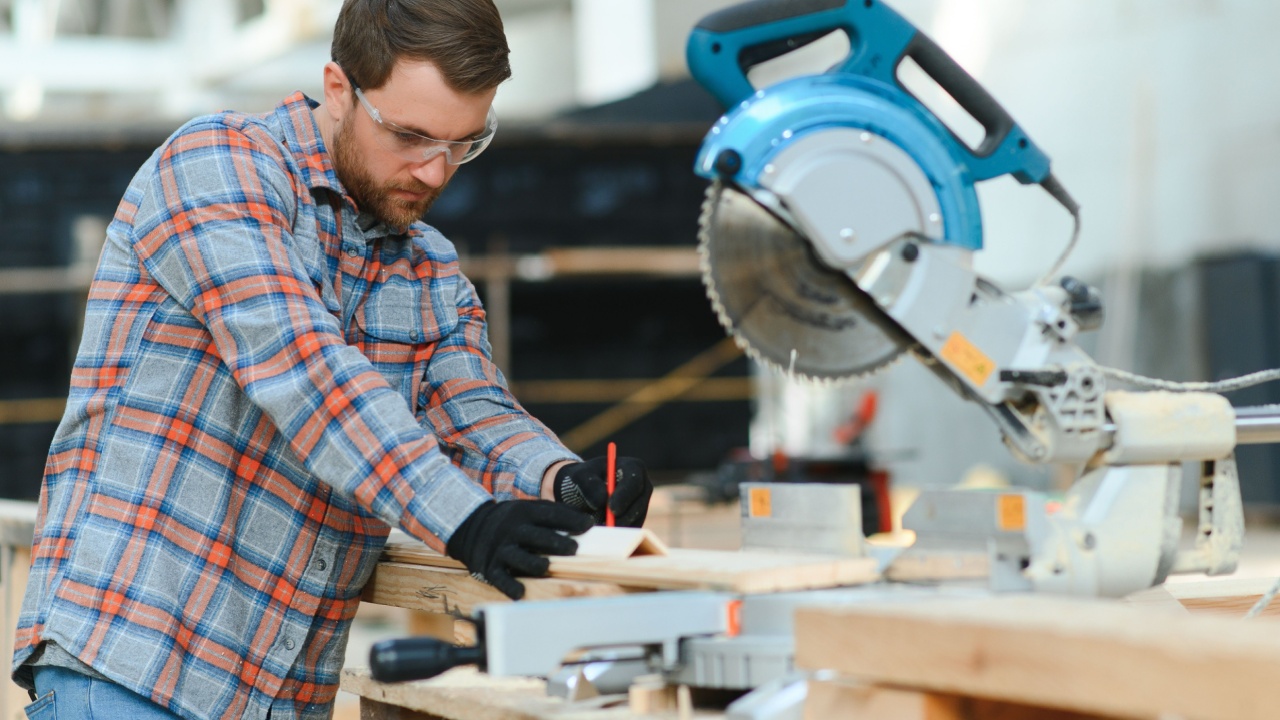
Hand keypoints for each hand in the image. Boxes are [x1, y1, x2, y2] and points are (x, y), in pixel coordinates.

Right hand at [445, 500, 592, 599]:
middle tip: (574, 549)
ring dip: (534, 564)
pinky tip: (521, 592)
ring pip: (519, 558)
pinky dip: (510, 586)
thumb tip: (588, 523)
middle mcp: (512, 530)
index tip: (588, 525)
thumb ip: (555, 514)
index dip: (570, 519)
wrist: (474, 527)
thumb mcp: (530, 509)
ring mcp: (501, 549)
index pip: (550, 514)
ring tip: (547, 567)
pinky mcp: (490, 567)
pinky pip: (501, 578)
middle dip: (556, 543)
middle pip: (536, 536)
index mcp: (525, 512)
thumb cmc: (514, 521)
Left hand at [553, 456, 652, 527]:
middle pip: (640, 503)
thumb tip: (602, 500)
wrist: (582, 490)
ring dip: (622, 526)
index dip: (624, 496)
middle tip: (609, 527)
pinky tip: (606, 536)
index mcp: (633, 467)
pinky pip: (633, 528)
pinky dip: (621, 534)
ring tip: (603, 532)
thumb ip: (590, 485)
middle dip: (625, 516)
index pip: (634, 482)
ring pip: (637, 518)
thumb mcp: (581, 476)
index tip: (612, 510)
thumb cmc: (583, 478)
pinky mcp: (638, 518)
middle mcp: (643, 485)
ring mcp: (643, 503)